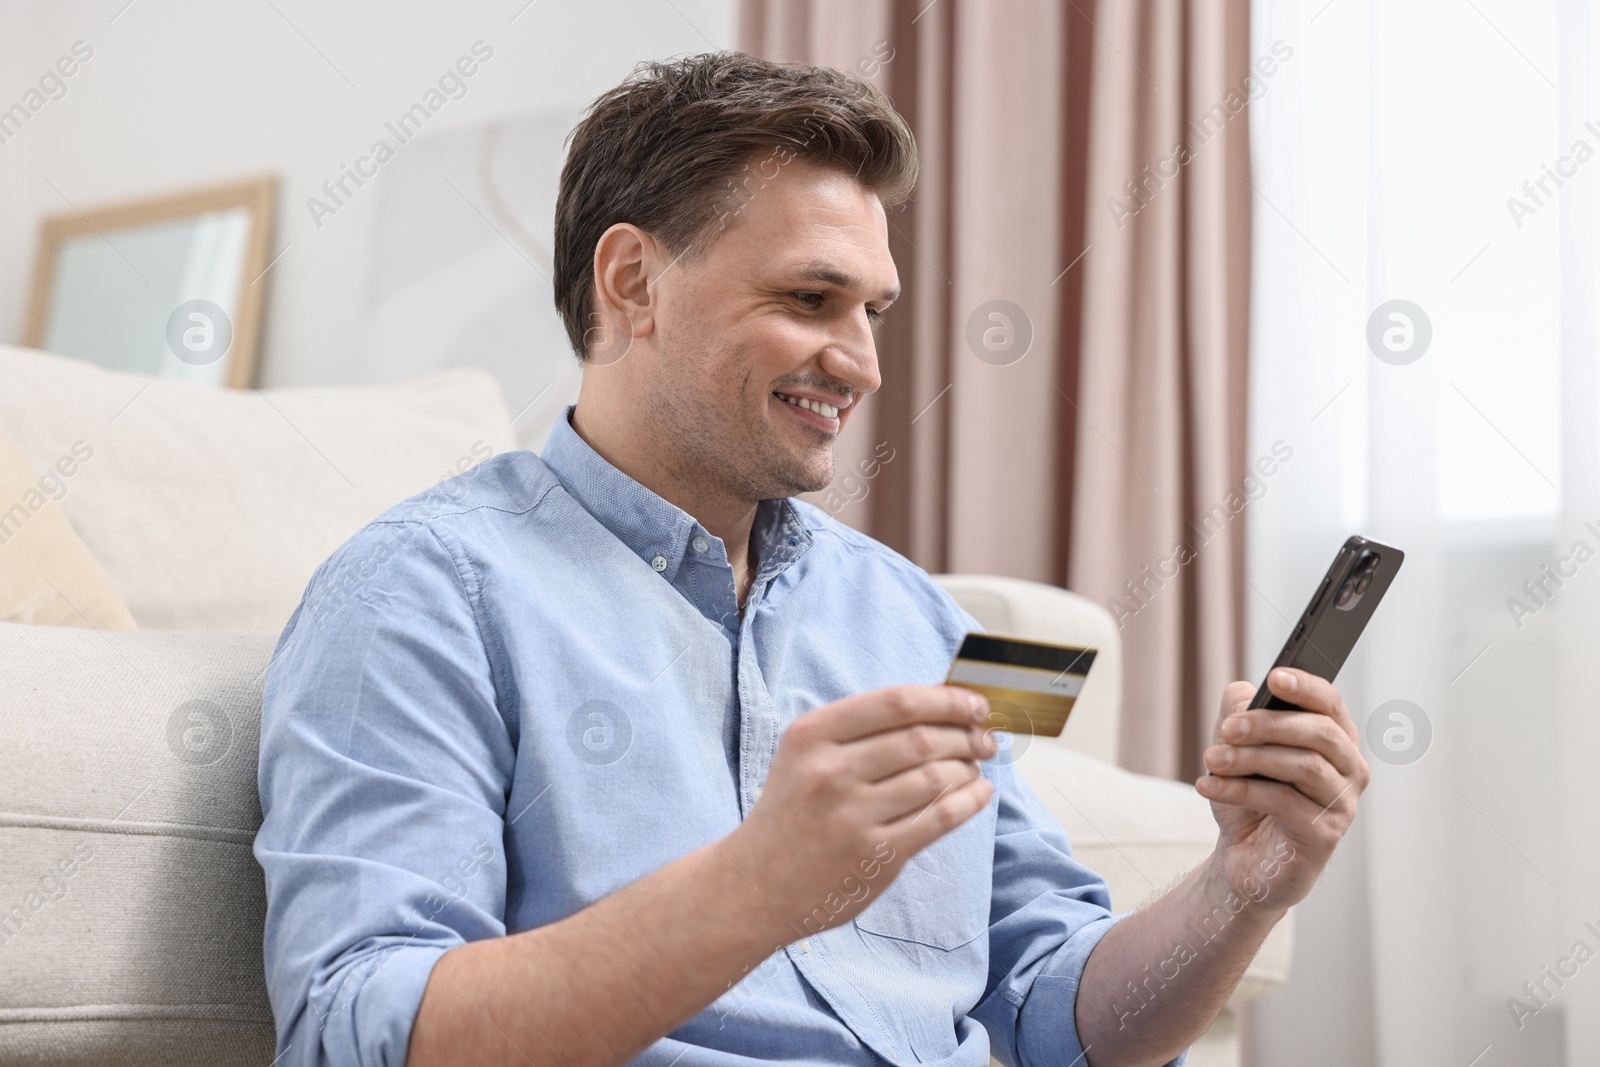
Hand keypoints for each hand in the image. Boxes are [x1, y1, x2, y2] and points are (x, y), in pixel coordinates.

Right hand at [721, 684, 996, 941]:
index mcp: (812, 735)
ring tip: (976, 766)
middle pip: (921, 738)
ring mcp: (852, 815)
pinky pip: (938, 818)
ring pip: (934, 777)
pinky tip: (979, 793)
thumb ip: (864, 726)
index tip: (974, 705)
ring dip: (968, 767)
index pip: (896, 702)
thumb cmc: (792, 809)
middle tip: (984, 738)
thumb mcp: (807, 754)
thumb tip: (938, 699)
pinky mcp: (874, 855)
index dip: (946, 700)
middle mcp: (830, 771)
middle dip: (965, 734)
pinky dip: (969, 801)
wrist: (754, 884)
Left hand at [1196, 668, 1369, 910]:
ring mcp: (1342, 804)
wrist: (1245, 859)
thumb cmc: (1249, 798)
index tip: (1274, 677)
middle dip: (1268, 725)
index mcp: (1335, 740)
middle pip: (1319, 732)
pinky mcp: (1325, 835)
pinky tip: (1209, 786)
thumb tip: (1244, 696)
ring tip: (1211, 760)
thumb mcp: (1237, 749)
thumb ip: (1241, 714)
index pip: (1330, 704)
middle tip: (1227, 728)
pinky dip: (1240, 790)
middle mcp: (1349, 769)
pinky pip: (1284, 802)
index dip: (1306, 687)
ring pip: (1303, 766)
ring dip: (1250, 759)